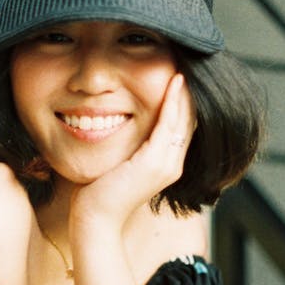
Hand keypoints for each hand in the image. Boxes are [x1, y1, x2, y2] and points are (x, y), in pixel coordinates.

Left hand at [70, 73, 195, 229]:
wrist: (95, 219)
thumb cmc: (99, 193)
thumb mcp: (120, 165)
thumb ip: (128, 148)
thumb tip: (121, 127)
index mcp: (165, 164)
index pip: (182, 126)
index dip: (183, 102)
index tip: (179, 77)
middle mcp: (172, 164)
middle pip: (189, 121)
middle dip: (188, 93)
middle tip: (186, 65)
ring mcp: (166, 164)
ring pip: (183, 120)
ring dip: (185, 92)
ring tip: (184, 68)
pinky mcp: (154, 162)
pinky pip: (169, 124)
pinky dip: (173, 102)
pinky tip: (174, 82)